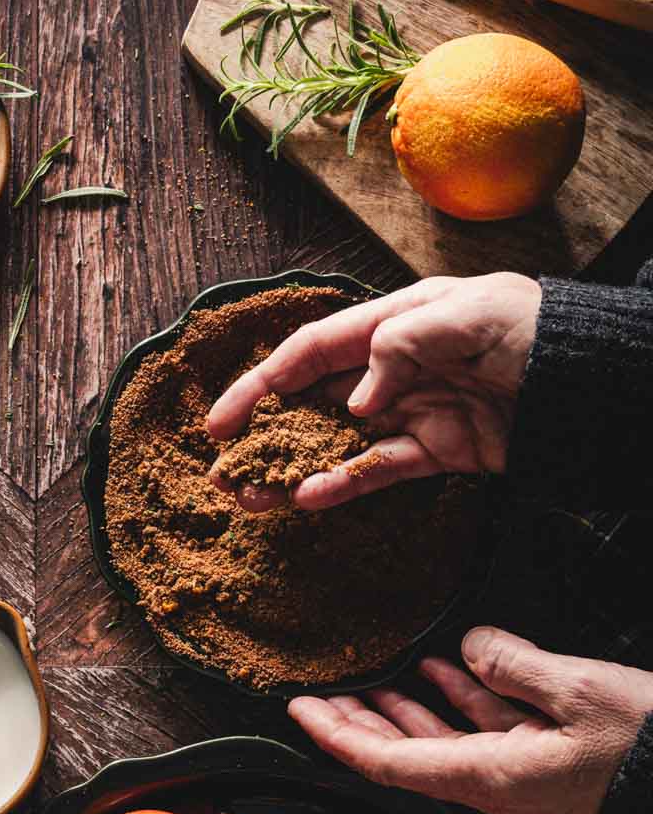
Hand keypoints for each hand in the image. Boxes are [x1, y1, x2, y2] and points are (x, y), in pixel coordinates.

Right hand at [208, 273, 541, 512]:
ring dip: (291, 468)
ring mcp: (410, 411)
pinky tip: (308, 498)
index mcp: (393, 321)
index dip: (261, 385)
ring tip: (252, 498)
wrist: (592, 380)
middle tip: (223, 471)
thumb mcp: (469, 314)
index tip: (221, 422)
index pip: (312, 352)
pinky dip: (343, 485)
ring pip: (334, 442)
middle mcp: (393, 366)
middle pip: (311, 401)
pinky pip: (377, 470)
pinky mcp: (434, 451)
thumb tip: (356, 402)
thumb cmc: (534, 328)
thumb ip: (402, 346)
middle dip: (264, 434)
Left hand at [287, 627, 652, 813]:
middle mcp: (494, 786)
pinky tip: (444, 670)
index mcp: (490, 777)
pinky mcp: (544, 764)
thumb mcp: (581, 690)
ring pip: (442, 744)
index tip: (297, 708)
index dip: (337, 736)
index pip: (388, 762)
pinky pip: (485, 733)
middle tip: (318, 696)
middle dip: (357, 726)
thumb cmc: (651, 745)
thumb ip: (515, 666)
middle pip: (403, 758)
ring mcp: (519, 778)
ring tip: (367, 681)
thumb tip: (471, 647)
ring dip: (403, 712)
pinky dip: (459, 702)